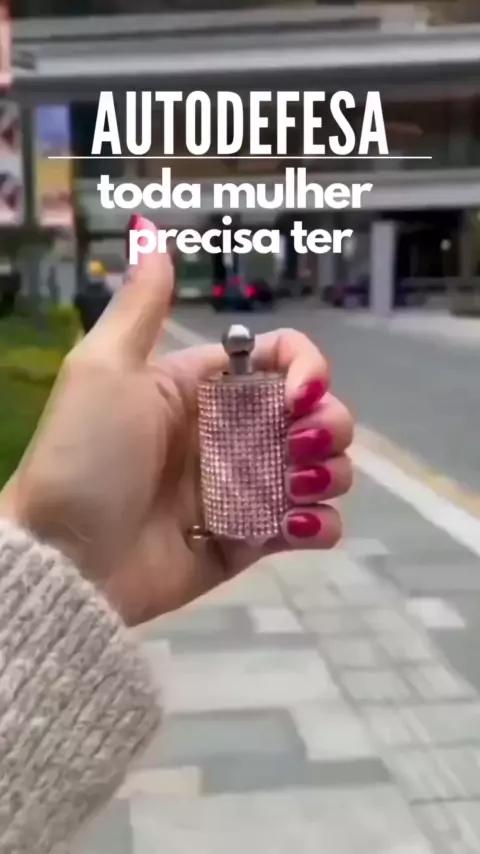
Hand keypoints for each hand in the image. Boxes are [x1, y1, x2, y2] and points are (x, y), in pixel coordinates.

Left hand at [0, 219, 352, 625]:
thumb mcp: (103, 369)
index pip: (284, 361)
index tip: (300, 394)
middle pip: (319, 414)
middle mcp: (233, 435)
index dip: (309, 369)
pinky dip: (321, 525)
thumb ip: (140, 307)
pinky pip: (315, 527)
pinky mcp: (253, 540)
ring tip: (296, 489)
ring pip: (326, 468)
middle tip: (298, 448)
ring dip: (331, 472)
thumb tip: (152, 236)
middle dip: (329, 425)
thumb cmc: (85, 457)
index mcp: (206, 390)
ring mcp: (246, 489)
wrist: (67, 559)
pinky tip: (295, 526)